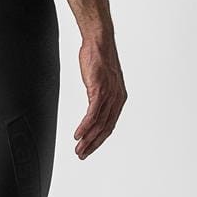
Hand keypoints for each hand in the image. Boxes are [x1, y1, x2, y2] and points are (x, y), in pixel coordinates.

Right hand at [73, 36, 125, 159]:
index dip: (99, 139)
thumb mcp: (101, 81)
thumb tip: (92, 105)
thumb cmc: (98, 58)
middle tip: (82, 154)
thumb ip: (98, 95)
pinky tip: (78, 134)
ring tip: (79, 149)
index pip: (110, 125)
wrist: (99, 41)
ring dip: (88, 139)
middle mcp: (117, 99)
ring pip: (99, 124)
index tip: (90, 148)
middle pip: (105, 129)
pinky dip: (85, 126)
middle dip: (93, 144)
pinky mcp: (100, 90)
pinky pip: (92, 114)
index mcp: (119, 98)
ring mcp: (109, 95)